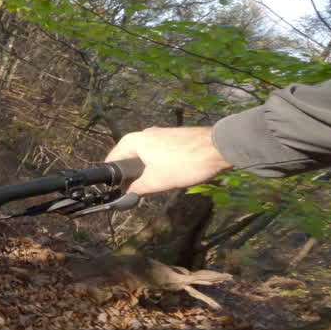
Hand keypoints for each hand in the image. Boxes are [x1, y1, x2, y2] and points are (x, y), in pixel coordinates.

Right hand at [104, 126, 232, 195]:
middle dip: (132, 176)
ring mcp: (159, 133)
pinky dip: (158, 164)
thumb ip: (137, 190)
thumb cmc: (183, 164)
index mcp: (133, 141)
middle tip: (138, 192)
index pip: (112, 160)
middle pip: (128, 158)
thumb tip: (126, 196)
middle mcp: (143, 134)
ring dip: (146, 171)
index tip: (119, 193)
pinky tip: (169, 174)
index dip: (114, 179)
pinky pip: (157, 152)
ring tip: (156, 185)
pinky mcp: (173, 137)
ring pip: (144, 156)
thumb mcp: (156, 182)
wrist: (218, 148)